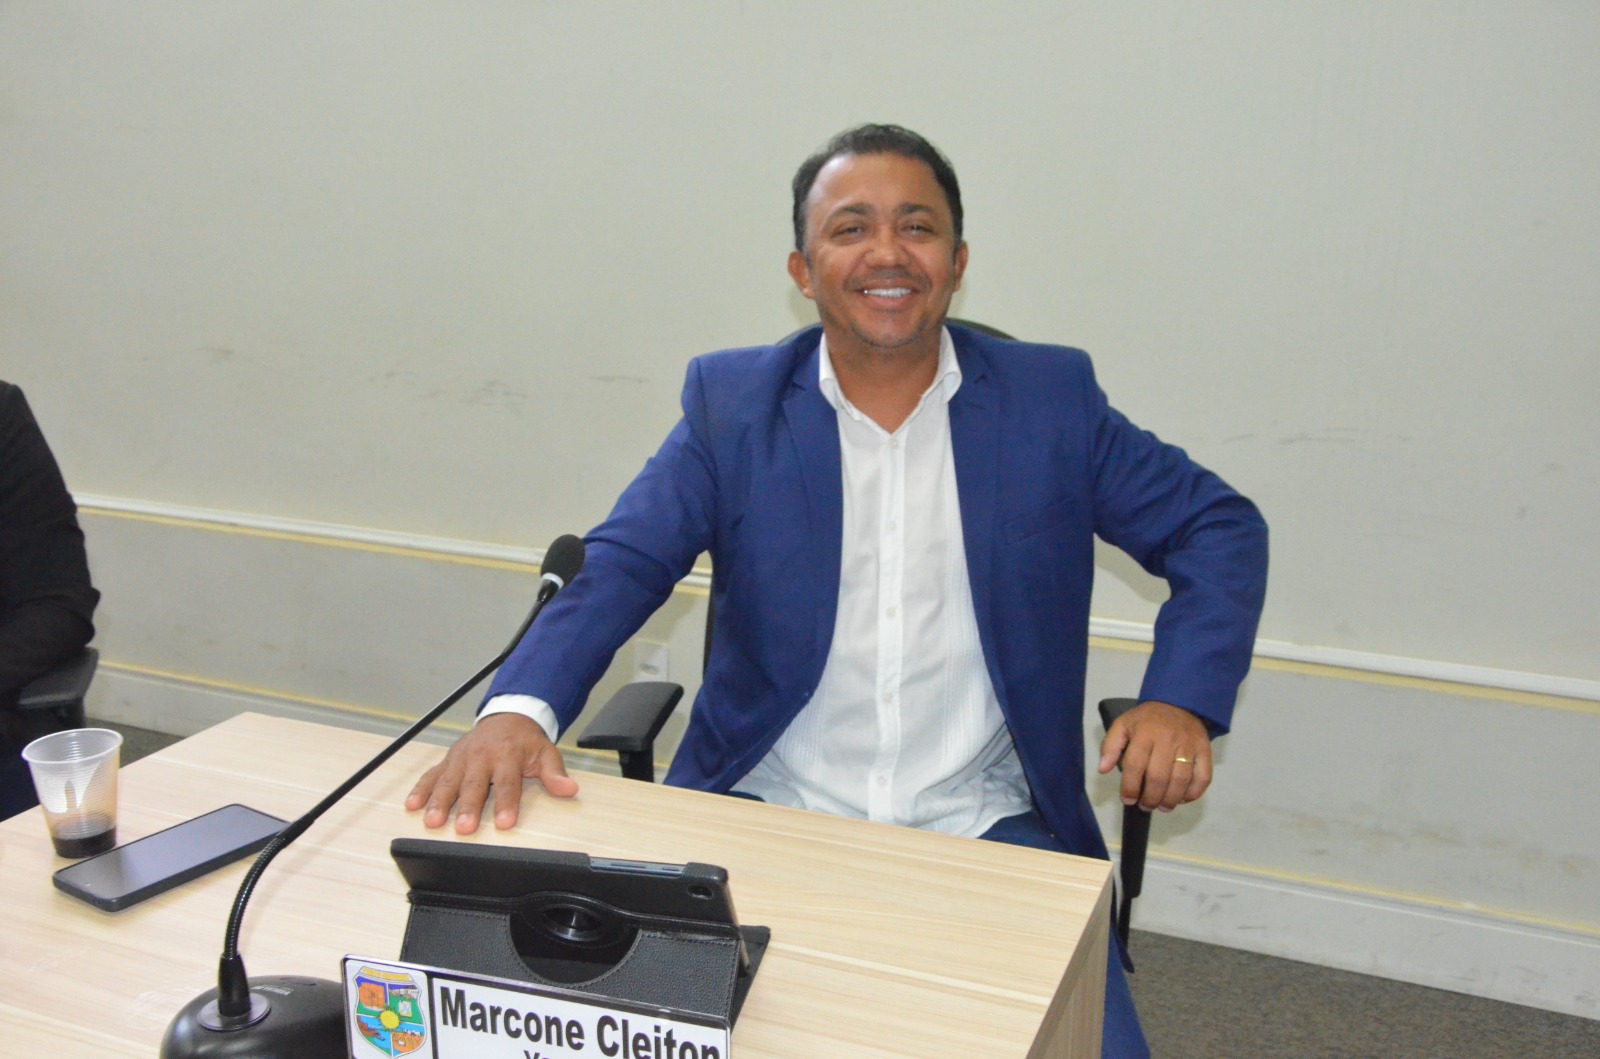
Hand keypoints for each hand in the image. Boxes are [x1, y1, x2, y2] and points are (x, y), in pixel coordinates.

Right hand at [405, 713, 578, 833]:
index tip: (504, 823)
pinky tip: (412, 805)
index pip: (508, 782)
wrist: (507, 716)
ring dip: (439, 802)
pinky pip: (432, 775)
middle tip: (464, 828)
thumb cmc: (525, 741)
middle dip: (468, 807)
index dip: (506, 803)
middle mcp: (481, 756)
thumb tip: (569, 789)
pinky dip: (421, 789)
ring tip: (433, 821)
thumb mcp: (546, 752)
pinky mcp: (448, 760)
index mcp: (507, 754)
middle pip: (474, 784)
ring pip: (448, 781)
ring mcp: (462, 758)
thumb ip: (554, 773)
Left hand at [1096, 700, 1211, 812]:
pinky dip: (1194, 793)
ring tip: (1162, 807)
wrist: (1179, 703)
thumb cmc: (1147, 719)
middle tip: (1146, 806)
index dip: (1130, 787)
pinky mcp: (1205, 750)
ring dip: (1170, 800)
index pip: (1135, 765)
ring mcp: (1188, 745)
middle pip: (1158, 777)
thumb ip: (1110, 746)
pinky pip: (1203, 777)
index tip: (1127, 800)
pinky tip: (1183, 799)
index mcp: (1144, 733)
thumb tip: (1103, 769)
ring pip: (1181, 780)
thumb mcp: (1123, 724)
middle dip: (1150, 798)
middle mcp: (1167, 739)